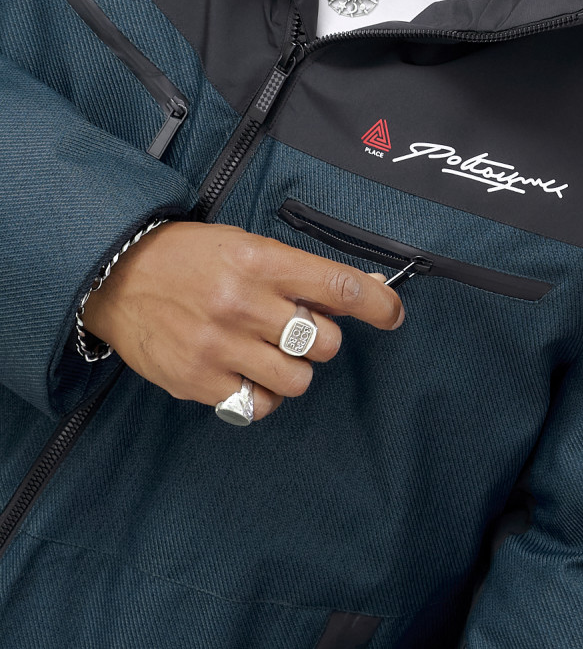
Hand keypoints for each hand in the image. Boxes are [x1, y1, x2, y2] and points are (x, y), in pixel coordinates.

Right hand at [82, 221, 403, 419]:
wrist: (119, 277)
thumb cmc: (190, 258)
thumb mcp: (246, 246)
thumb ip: (299, 273)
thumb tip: (361, 293)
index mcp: (260, 262)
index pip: (338, 286)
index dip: (377, 303)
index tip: (393, 313)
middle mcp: (243, 304)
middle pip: (324, 342)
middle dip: (322, 337)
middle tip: (298, 327)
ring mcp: (220, 347)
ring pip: (298, 379)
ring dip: (294, 369)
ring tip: (268, 350)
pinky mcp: (199, 382)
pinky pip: (260, 405)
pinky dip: (263, 394)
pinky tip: (247, 372)